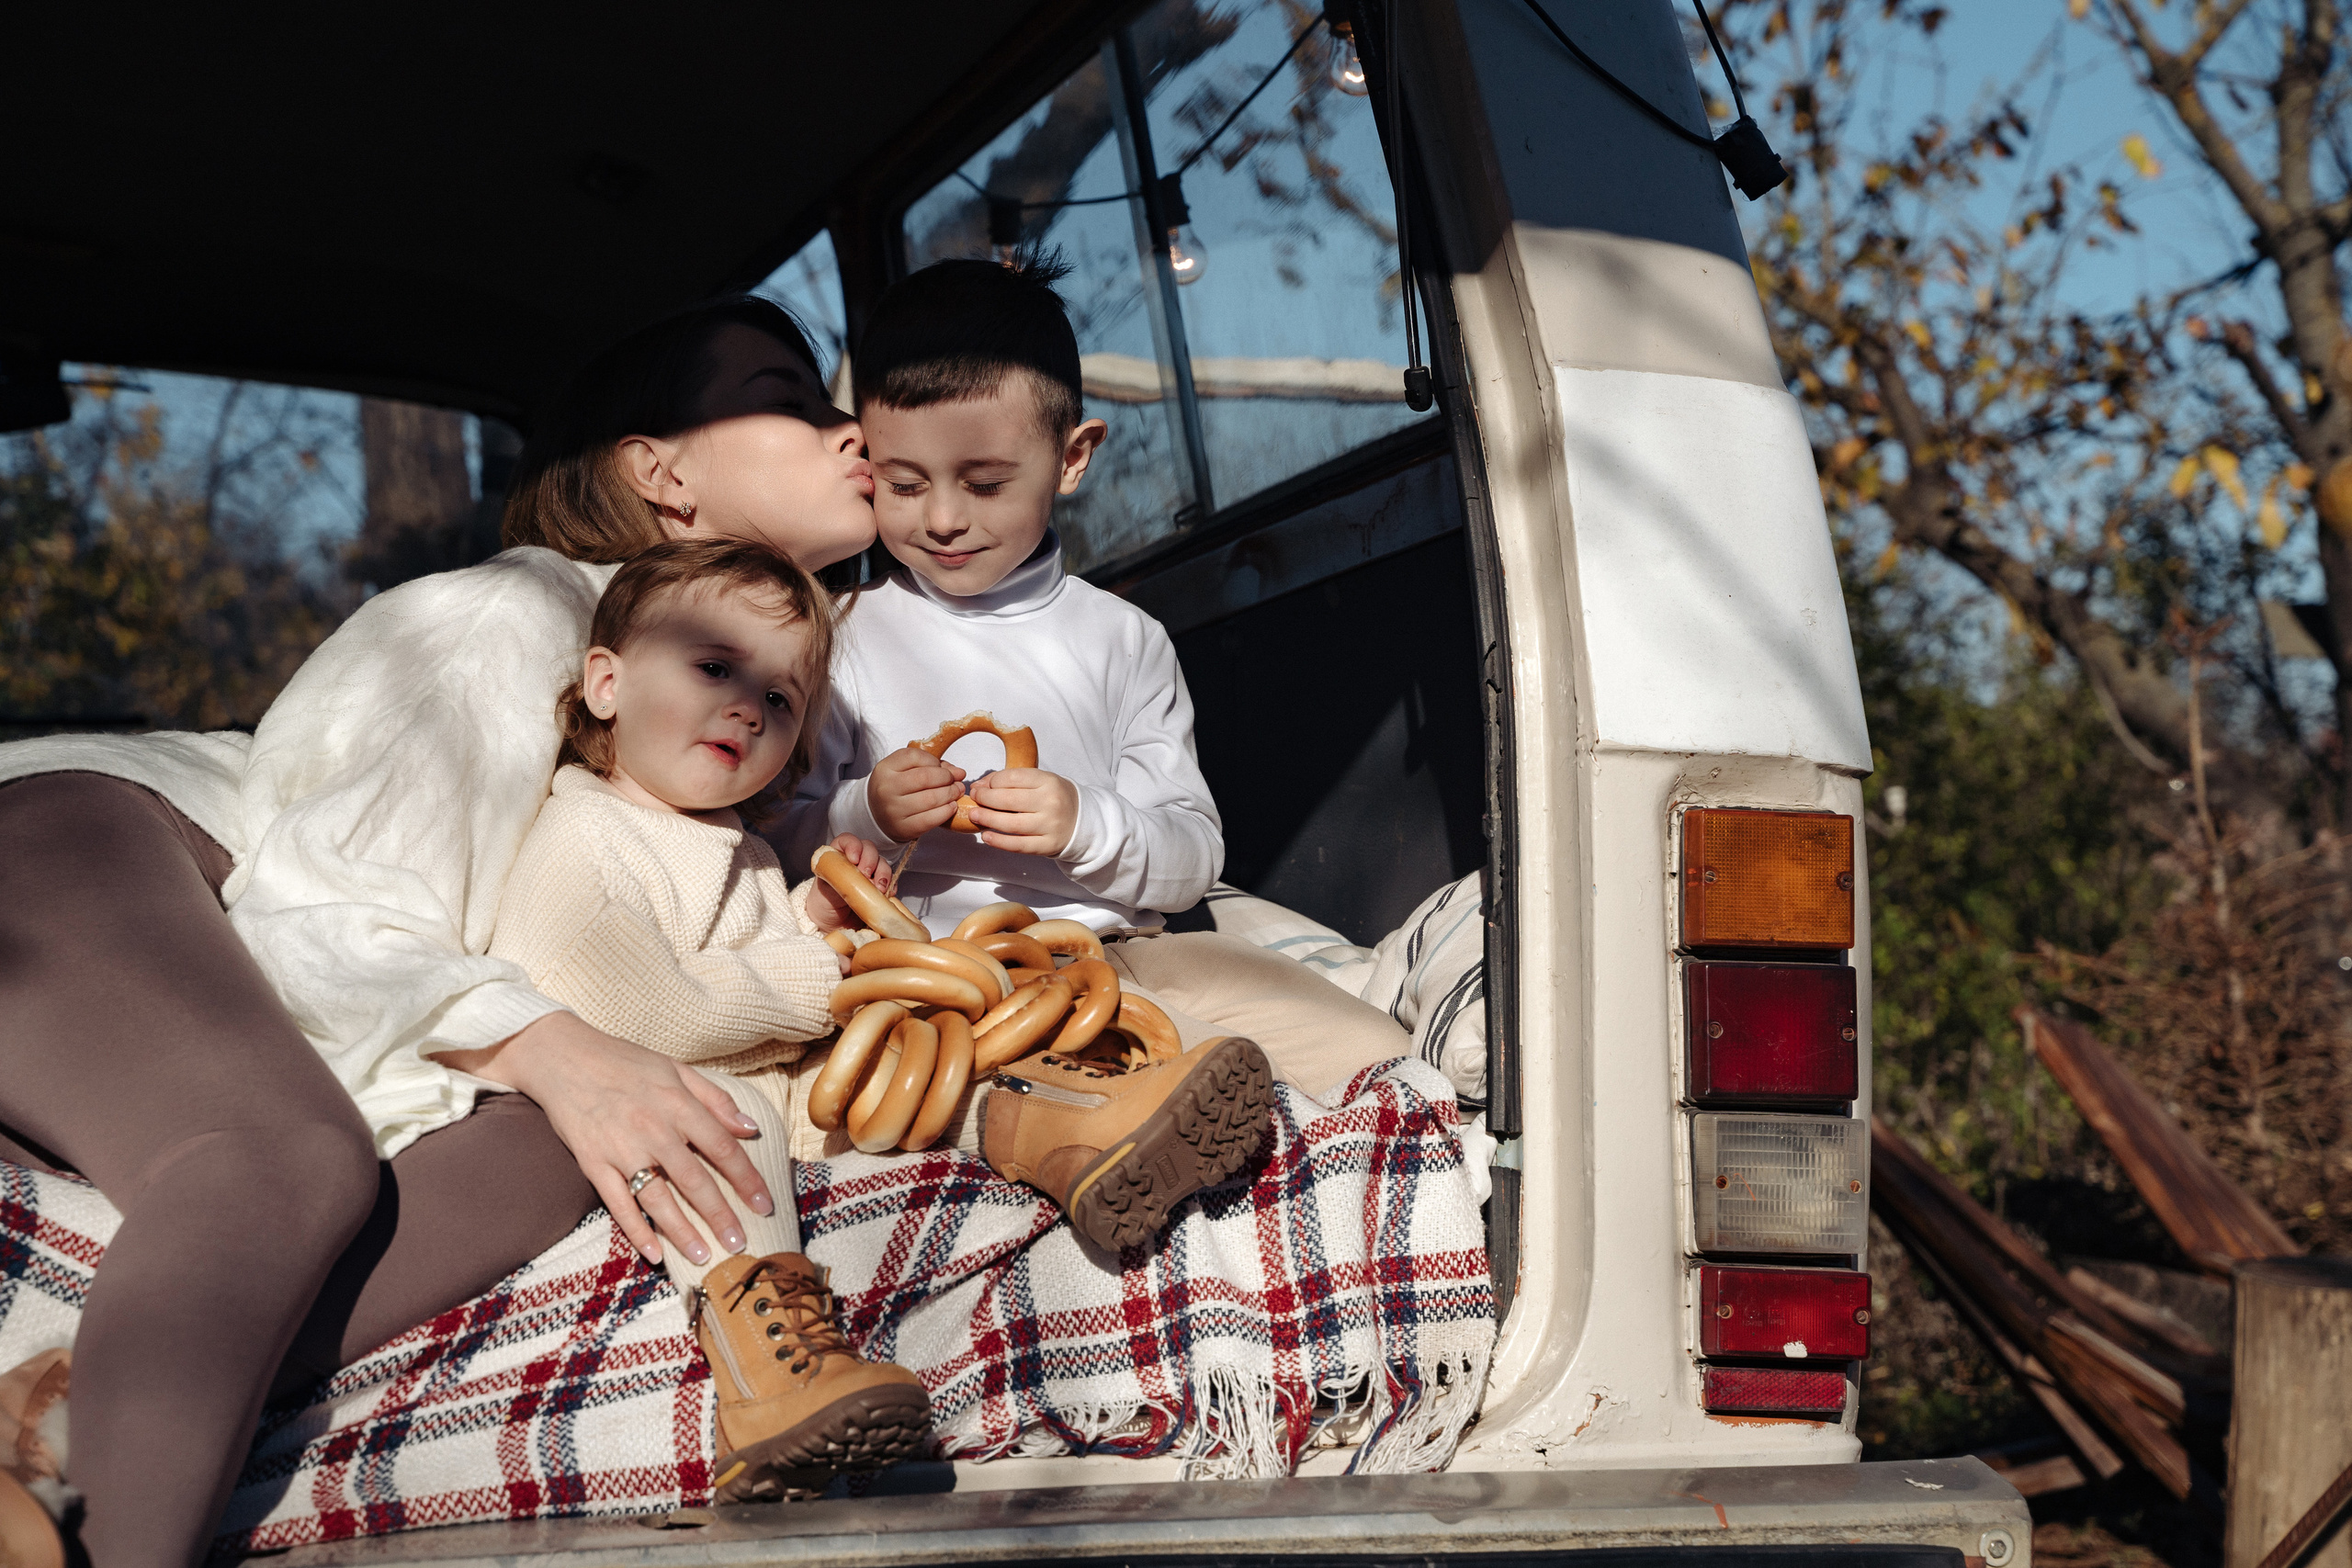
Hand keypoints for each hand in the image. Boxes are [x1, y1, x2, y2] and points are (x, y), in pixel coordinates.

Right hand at [446, 1012, 773, 1264]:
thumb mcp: (675, 1068)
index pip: (722, 1147)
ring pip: (657, 1199)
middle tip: (739, 1244)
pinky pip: (617, 1204)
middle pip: (694, 1180)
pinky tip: (654, 1253)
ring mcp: (620, 1149)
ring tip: (703, 1256)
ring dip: (682, 1232)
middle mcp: (652, 1129)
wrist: (562, 1057)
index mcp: (677, 1103)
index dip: (747, 1179)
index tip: (764, 1205)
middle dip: (720, 1215)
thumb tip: (750, 1128)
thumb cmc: (624, 1061)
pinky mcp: (592, 1163)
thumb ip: (715, 1099)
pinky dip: (636, 1230)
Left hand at [807, 833, 893, 931]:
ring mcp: (870, 873)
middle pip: (869, 849)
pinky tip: (887, 894)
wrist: (831, 924)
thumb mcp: (825, 887)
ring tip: (878, 889)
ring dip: (883, 874)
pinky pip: (891, 881)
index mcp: (838, 855)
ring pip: (882, 863)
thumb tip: (857, 877)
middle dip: (870, 860)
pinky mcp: (879, 887)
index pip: (848, 840)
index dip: (854, 845)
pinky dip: (891, 886)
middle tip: (866, 876)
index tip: (853, 859)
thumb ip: (839, 877)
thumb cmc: (823, 903)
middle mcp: (856, 861)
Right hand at [868, 747, 964, 841]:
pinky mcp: (903, 827)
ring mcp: (893, 810)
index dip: (933, 761)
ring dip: (950, 794)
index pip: (914, 757)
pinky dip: (946, 811)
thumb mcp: (905, 771)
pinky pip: (931, 819)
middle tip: (955, 781)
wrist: (877, 815)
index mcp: (885, 768)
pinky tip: (951, 806)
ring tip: (956, 792)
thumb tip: (959, 772)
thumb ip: (931, 766)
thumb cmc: (896, 788)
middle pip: (925, 777)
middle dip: (947, 778)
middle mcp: (886, 788)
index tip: (940, 767)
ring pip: (931, 799)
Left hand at [968, 768, 1079, 856]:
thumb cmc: (1055, 799)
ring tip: (974, 816)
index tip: (981, 787)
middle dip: (985, 799)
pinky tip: (986, 836)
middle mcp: (1051, 802)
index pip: (1012, 778)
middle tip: (974, 799)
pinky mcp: (1047, 846)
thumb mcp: (1040, 782)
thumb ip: (1011, 781)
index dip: (991, 782)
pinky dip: (999, 842)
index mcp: (1049, 781)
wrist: (1083, 822)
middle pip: (1008, 800)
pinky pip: (1019, 845)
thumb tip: (979, 786)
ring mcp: (1050, 826)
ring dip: (987, 819)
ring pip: (1011, 824)